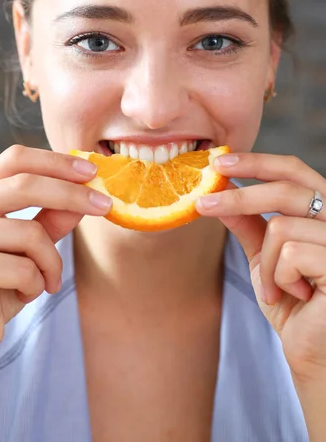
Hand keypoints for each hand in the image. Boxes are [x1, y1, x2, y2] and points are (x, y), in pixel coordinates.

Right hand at [0, 145, 111, 361]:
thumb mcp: (28, 247)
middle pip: (24, 184)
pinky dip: (37, 284)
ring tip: (46, 280)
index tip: (92, 171)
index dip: (56, 162)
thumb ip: (51, 218)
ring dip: (52, 261)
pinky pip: (24, 268)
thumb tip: (87, 193)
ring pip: (30, 233)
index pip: (14, 159)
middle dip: (72, 195)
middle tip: (105, 205)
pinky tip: (23, 295)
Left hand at [195, 152, 325, 383]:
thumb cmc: (294, 305)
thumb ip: (250, 225)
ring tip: (276, 289)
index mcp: (324, 211)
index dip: (257, 162)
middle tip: (201, 203)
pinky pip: (291, 255)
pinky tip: (296, 298)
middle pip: (286, 189)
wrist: (314, 354)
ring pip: (281, 228)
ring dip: (267, 265)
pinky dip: (279, 279)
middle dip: (239, 197)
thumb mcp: (266, 258)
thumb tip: (219, 192)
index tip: (218, 161)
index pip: (294, 171)